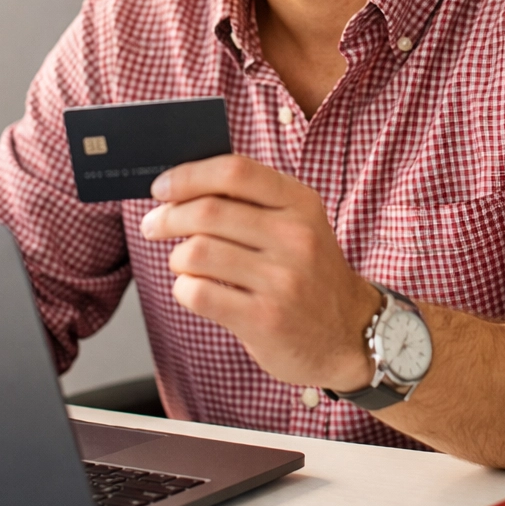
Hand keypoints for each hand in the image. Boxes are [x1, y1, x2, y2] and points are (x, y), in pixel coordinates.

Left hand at [141, 154, 379, 390]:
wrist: (350, 334)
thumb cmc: (309, 272)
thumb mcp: (297, 223)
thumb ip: (250, 200)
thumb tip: (180, 185)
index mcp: (300, 202)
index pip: (235, 171)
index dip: (189, 176)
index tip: (162, 187)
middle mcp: (296, 237)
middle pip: (208, 212)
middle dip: (168, 217)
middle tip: (154, 225)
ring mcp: (283, 280)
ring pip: (197, 253)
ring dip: (177, 257)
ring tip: (184, 263)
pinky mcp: (266, 320)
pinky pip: (199, 293)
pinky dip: (184, 289)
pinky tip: (194, 289)